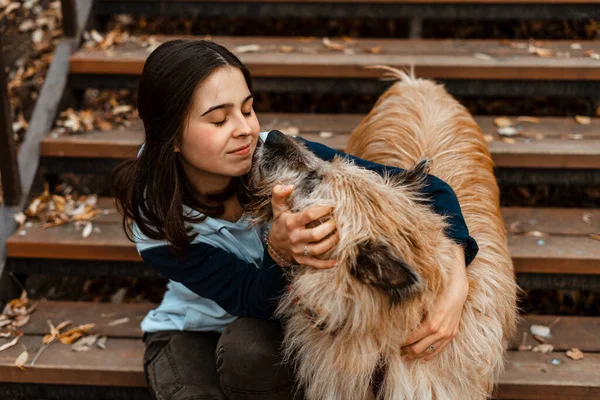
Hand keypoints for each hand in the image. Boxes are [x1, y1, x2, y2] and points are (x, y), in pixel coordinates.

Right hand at [268, 184, 337, 268]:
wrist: (274, 244)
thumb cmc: (281, 222)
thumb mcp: (278, 208)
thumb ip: (279, 194)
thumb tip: (288, 185)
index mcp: (291, 223)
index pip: (309, 215)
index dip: (323, 209)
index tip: (333, 205)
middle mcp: (295, 238)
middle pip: (316, 234)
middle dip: (330, 227)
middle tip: (338, 220)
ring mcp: (299, 250)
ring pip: (319, 249)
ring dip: (332, 241)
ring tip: (340, 233)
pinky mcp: (302, 260)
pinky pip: (315, 264)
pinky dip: (326, 264)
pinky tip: (336, 261)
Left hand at [402, 245, 467, 360]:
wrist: (458, 290)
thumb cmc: (438, 293)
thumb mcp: (424, 302)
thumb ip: (414, 314)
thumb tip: (398, 321)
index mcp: (431, 323)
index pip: (412, 338)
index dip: (401, 342)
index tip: (393, 342)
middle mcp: (440, 332)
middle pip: (419, 348)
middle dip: (407, 351)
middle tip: (398, 352)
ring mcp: (447, 335)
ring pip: (429, 351)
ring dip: (417, 355)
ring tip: (407, 357)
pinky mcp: (452, 335)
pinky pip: (440, 349)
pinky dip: (430, 355)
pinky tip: (423, 358)